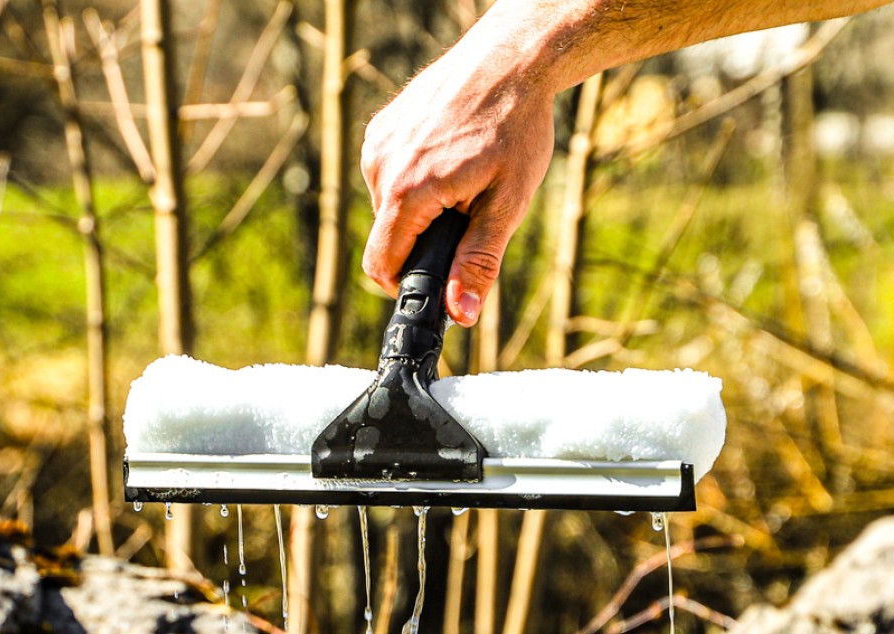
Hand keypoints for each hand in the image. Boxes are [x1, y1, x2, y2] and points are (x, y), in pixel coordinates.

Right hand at [360, 3, 559, 326]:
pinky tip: (447, 158)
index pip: (381, 266)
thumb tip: (462, 315)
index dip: (406, 285)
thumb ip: (478, 263)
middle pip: (387, 237)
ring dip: (418, 211)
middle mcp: (381, 167)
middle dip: (422, 241)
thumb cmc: (515, 127)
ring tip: (461, 180)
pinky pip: (387, 176)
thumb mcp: (507, 204)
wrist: (512, 58)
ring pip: (387, 208)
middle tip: (467, 214)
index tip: (436, 282)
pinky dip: (413, 181)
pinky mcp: (381, 127)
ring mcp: (377, 143)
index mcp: (407, 191)